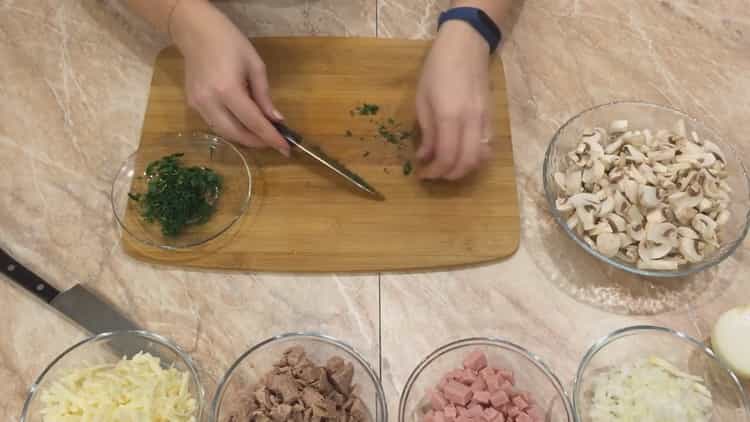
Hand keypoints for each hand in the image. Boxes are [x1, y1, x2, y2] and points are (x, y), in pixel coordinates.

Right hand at [170, 1, 288, 155]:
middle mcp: (210, 102)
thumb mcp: (255, 66)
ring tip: (262, 135)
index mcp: (227, 90)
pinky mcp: (192, 104)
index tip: (286, 149)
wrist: (196, 31)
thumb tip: (276, 120)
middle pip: (236, 134)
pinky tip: (244, 124)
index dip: (271, 138)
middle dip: (257, 142)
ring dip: (244, 137)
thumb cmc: (230, 42)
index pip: (253, 122)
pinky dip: (231, 128)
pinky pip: (214, 124)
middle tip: (274, 142)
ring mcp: (197, 105)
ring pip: (224, 133)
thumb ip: (264, 96)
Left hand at [415, 20, 492, 179]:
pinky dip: (475, 157)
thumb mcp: (422, 99)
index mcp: (449, 116)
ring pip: (481, 158)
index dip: (434, 171)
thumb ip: (426, 131)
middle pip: (467, 162)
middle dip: (449, 175)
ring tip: (448, 168)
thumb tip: (425, 156)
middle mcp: (471, 122)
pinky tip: (462, 156)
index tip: (422, 174)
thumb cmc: (437, 69)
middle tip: (434, 174)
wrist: (466, 47)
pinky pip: (488, 146)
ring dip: (464, 169)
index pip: (447, 156)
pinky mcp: (491, 118)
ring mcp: (484, 120)